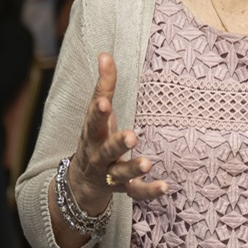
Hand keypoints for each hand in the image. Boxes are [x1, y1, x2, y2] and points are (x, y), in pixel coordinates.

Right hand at [67, 52, 167, 213]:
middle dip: (117, 143)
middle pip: (106, 149)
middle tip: (132, 136)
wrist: (82, 182)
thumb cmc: (94, 138)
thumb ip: (103, 85)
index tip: (104, 102)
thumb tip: (105, 54)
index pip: (93, 121)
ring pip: (120, 174)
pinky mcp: (123, 189)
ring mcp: (109, 174)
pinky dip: (149, 191)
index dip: (98, 112)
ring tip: (148, 163)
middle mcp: (98, 155)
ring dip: (133, 168)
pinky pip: (136, 192)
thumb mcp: (96, 113)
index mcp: (92, 133)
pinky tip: (165, 186)